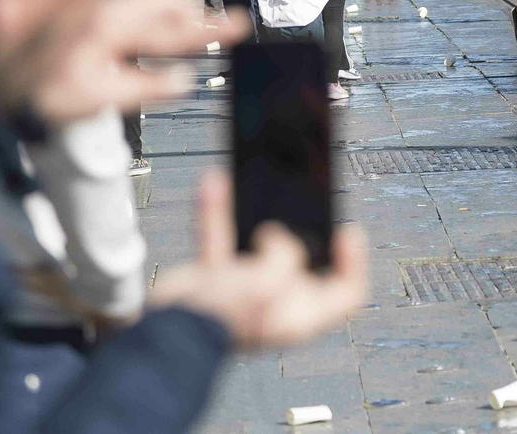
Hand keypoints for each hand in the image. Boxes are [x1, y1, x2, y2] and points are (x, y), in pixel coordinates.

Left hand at [33, 0, 251, 122]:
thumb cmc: (38, 92)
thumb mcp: (94, 97)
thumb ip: (143, 88)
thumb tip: (184, 81)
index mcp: (111, 29)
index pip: (173, 29)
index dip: (208, 26)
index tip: (239, 25)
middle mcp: (105, 8)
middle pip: (167, 3)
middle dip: (199, 15)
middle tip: (227, 28)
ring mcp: (97, 3)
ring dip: (179, 9)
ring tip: (199, 23)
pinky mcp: (90, 5)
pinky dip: (156, 8)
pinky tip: (160, 20)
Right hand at [153, 170, 368, 349]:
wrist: (163, 335)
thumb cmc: (222, 319)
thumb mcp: (270, 280)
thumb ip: (285, 254)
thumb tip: (274, 237)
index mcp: (302, 314)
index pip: (346, 292)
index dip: (353, 262)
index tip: (347, 231)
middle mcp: (278, 302)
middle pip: (304, 261)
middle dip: (303, 227)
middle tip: (306, 197)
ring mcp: (246, 291)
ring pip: (260, 244)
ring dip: (257, 212)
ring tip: (260, 180)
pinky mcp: (215, 279)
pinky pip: (222, 240)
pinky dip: (219, 214)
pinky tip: (217, 184)